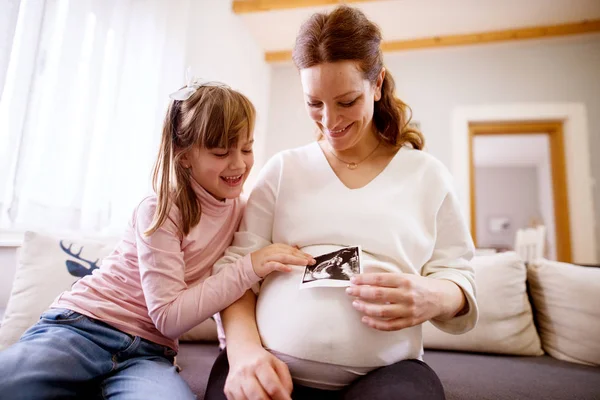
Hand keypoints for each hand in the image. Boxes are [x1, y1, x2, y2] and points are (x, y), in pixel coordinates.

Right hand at [225, 344, 292, 399]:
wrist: (242, 352)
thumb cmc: (263, 361)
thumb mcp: (278, 365)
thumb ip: (286, 382)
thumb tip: (286, 398)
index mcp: (260, 364)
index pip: (272, 386)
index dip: (282, 398)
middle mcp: (245, 372)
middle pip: (259, 397)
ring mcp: (235, 382)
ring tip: (267, 399)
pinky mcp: (228, 390)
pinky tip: (255, 399)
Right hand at [251, 244, 314, 277]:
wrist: (249, 265)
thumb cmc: (264, 260)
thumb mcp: (276, 253)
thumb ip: (286, 252)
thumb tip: (297, 248)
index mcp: (278, 247)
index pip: (293, 250)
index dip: (303, 254)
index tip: (312, 258)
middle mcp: (274, 250)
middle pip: (291, 252)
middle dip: (302, 257)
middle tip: (312, 261)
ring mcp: (269, 257)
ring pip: (284, 257)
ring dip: (296, 260)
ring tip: (304, 263)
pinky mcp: (265, 265)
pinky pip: (274, 265)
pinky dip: (282, 267)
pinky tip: (289, 269)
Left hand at [346, 273, 464, 330]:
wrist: (441, 298)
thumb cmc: (419, 285)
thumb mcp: (406, 277)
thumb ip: (388, 279)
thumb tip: (364, 280)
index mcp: (405, 280)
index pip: (380, 279)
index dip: (364, 280)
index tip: (353, 280)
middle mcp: (407, 295)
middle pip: (379, 295)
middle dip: (361, 292)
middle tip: (349, 291)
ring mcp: (408, 310)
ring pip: (382, 311)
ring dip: (365, 308)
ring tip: (355, 304)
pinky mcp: (409, 322)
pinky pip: (390, 325)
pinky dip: (375, 324)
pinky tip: (365, 319)